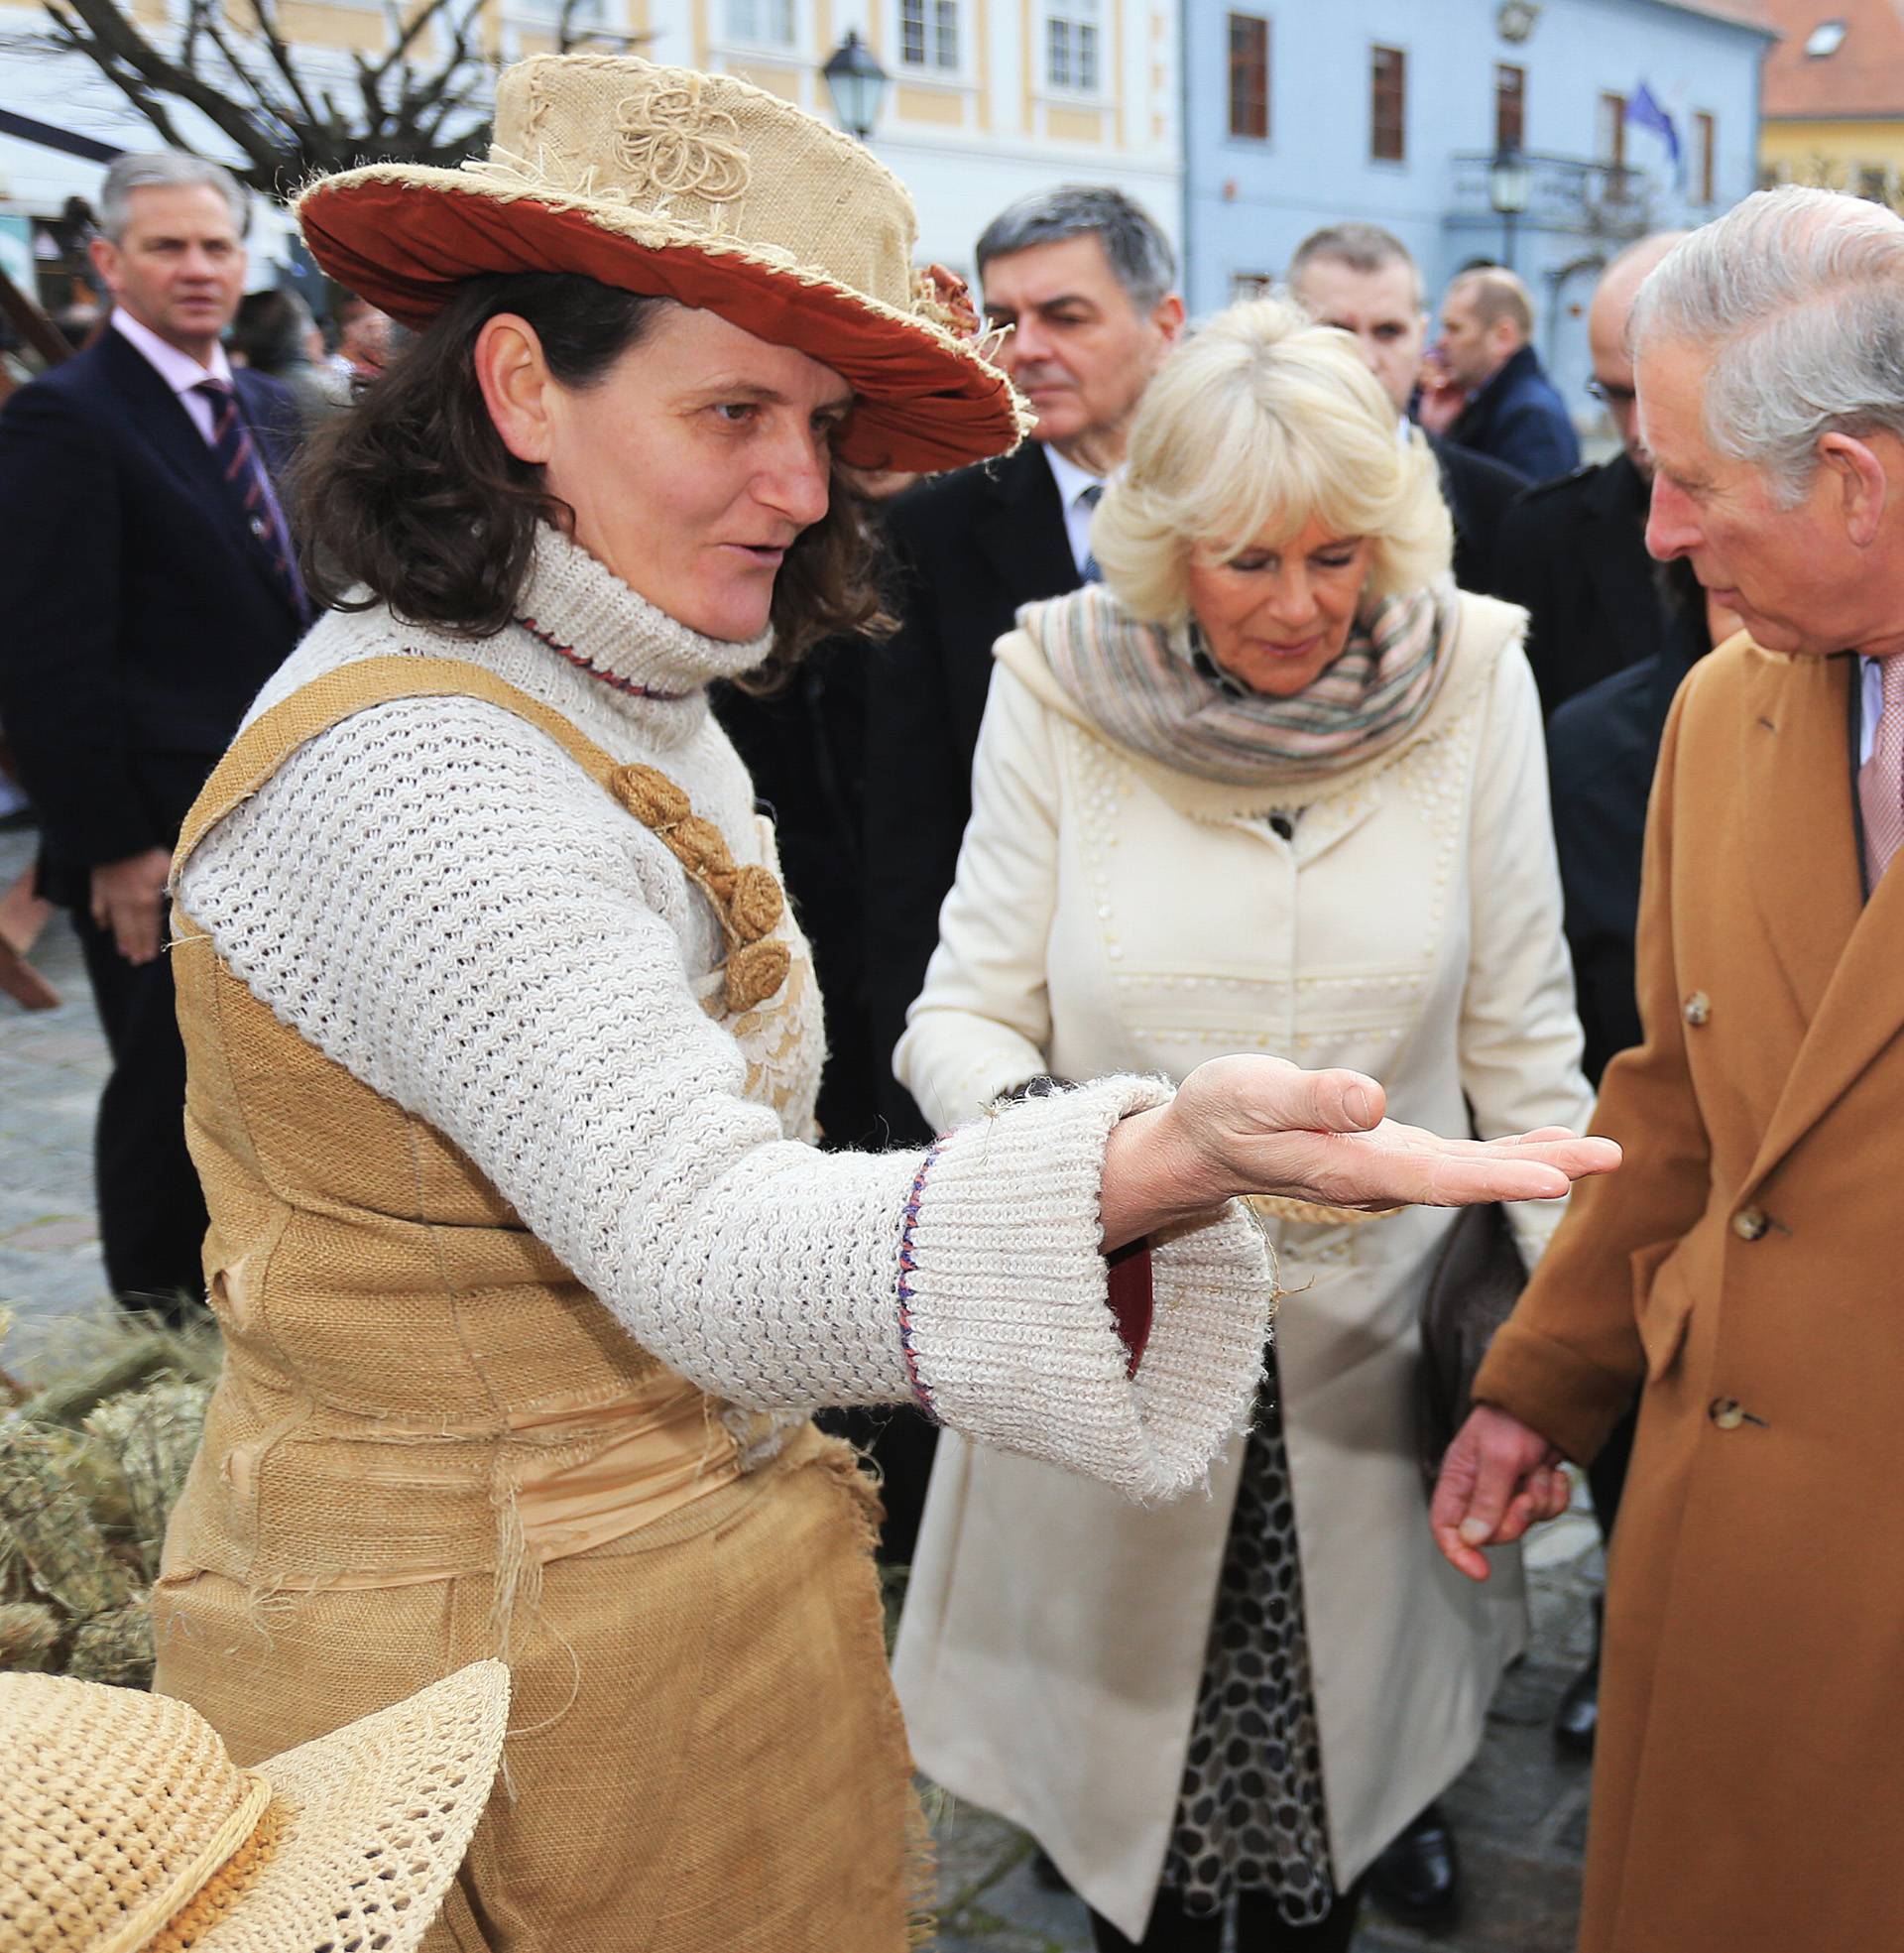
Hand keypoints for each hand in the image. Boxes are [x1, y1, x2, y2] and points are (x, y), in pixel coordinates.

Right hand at [88, 846, 172, 964]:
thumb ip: (177, 886)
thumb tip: (188, 901)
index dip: (149, 943)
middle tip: (137, 962)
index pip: (149, 927)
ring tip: (123, 952)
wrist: (115, 839)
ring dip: (120, 938)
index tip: (149, 957)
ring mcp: (110, 896)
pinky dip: (100, 917)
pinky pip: (97, 905)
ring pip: (116, 922)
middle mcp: (127, 903)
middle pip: (132, 929)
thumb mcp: (169, 868)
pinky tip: (101, 927)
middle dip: (136, 946)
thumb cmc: (146, 852)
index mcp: (146, 900)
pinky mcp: (98, 886)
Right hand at [1099, 1055, 1619, 1247]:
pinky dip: (1510, 1151)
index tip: (1556, 1178)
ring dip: (1540, 1161)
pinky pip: (1462, 1161)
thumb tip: (1372, 1102)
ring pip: (1475, 1172)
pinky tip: (1550, 1142)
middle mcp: (1379, 1181)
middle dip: (1544, 1168)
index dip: (1498, 1178)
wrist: (1201, 1144)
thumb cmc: (1221, 1114)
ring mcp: (1389, 1172)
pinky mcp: (1391, 1156)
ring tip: (1602, 1151)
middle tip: (1612, 1156)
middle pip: (1472, 1180)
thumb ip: (1311, 1099)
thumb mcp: (1252, 1093)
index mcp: (1350, 1170)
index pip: (1437, 1179)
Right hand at [1430, 1405, 1570, 1581]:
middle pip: (1489, 1532)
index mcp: (1459, 1479)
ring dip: (1539, 1501)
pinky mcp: (1533, 1487)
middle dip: (1514, 1519)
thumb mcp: (1500, 1459)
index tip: (1480, 1570)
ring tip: (1540, 1472)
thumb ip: (1486, 1500)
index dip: (1458, 1552)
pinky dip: (1556, 1496)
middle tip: (1525, 1496)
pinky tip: (1556, 1472)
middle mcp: (1480, 1488)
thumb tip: (1472, 1539)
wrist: (1552, 1397)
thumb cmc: (1515, 1418)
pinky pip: (1546, 1511)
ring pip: (1522, 1522)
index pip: (1445, 1527)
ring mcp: (1508, 1489)